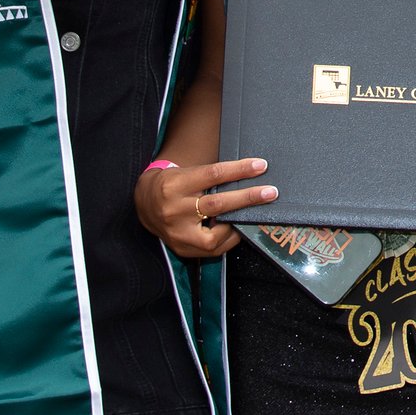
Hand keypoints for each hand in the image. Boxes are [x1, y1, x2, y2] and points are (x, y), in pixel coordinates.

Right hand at [134, 157, 274, 259]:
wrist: (144, 204)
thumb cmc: (172, 184)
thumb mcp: (186, 173)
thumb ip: (212, 176)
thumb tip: (249, 174)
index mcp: (176, 184)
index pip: (213, 174)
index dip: (239, 170)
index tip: (261, 166)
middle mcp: (175, 209)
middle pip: (217, 204)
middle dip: (247, 198)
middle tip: (271, 192)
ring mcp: (177, 232)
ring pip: (215, 234)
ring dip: (240, 224)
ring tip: (256, 215)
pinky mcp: (181, 247)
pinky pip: (212, 248)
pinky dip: (228, 239)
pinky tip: (238, 229)